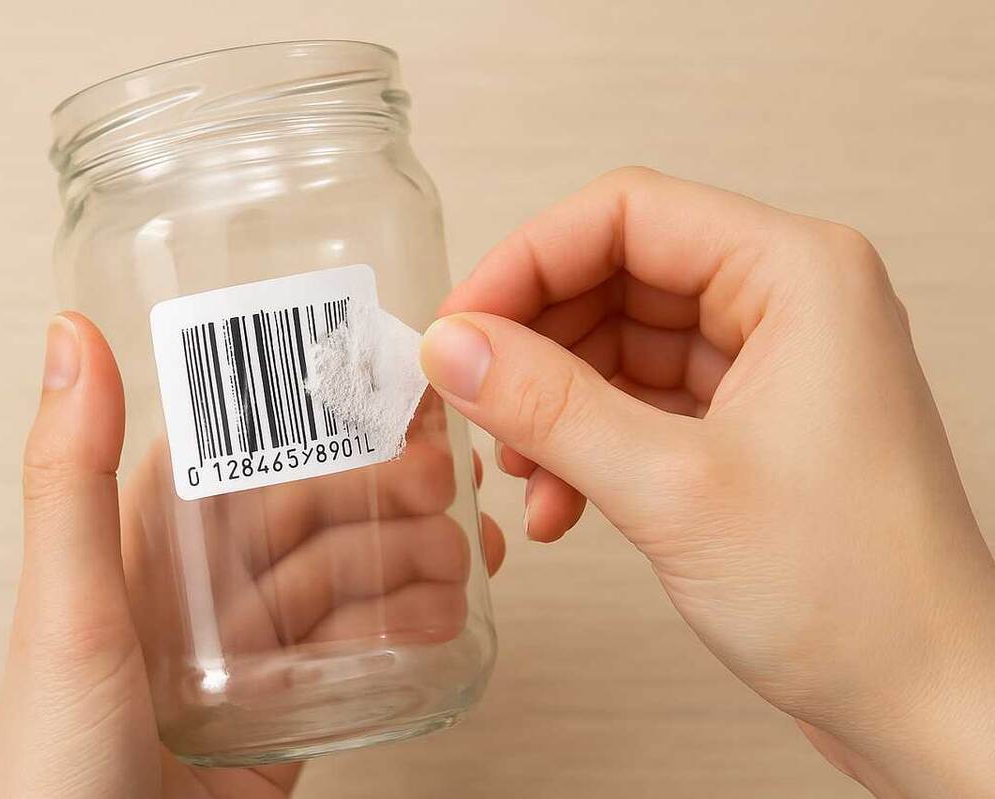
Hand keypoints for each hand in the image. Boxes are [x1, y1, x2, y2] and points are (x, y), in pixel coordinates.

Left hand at [0, 314, 503, 797]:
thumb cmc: (55, 762)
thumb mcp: (67, 610)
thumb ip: (68, 478)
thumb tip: (67, 335)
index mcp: (139, 551)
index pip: (229, 452)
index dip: (304, 415)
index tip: (374, 389)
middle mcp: (196, 595)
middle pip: (306, 514)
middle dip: (381, 491)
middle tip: (447, 482)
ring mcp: (248, 656)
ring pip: (343, 580)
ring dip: (408, 557)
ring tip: (465, 553)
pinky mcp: (288, 712)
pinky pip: (357, 653)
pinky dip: (406, 629)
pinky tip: (448, 615)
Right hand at [420, 167, 994, 797]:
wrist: (925, 702)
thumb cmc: (853, 595)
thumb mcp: (671, 488)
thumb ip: (547, 405)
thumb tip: (452, 346)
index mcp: (797, 275)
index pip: (627, 215)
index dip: (527, 261)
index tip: (459, 325)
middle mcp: (788, 303)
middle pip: (618, 276)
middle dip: (536, 344)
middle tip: (472, 400)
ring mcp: (770, 366)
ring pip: (621, 344)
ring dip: (555, 406)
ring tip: (521, 474)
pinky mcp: (750, 426)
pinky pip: (641, 403)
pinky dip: (588, 444)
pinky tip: (558, 505)